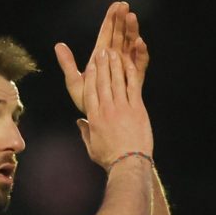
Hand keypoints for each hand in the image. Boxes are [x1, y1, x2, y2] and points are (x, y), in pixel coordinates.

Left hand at [55, 2, 148, 114]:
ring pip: (131, 46)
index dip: (111, 19)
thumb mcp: (74, 82)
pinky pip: (139, 64)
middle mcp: (115, 60)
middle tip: (125, 6)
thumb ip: (67, 63)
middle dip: (123, 20)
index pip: (107, 34)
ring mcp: (126, 68)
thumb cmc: (87, 102)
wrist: (100, 120)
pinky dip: (140, 53)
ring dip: (132, 31)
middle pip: (120, 35)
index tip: (116, 5)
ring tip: (133, 18)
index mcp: (101, 57)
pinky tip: (140, 43)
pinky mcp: (135, 78)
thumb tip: (58, 45)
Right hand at [76, 49, 152, 169]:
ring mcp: (122, 108)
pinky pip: (133, 87)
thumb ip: (85, 132)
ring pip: (116, 81)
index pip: (90, 91)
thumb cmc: (109, 158)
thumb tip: (79, 123)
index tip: (90, 65)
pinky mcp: (136, 109)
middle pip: (102, 82)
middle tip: (101, 51)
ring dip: (115, 65)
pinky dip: (130, 74)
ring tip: (114, 53)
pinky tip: (129, 64)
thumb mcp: (91, 146)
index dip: (90, 76)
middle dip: (101, 65)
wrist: (128, 163)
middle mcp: (106, 109)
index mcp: (94, 118)